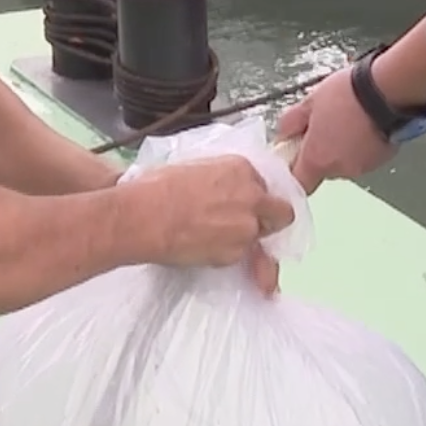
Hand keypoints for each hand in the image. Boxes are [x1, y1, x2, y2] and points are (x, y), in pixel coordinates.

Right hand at [125, 155, 292, 293]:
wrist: (143, 216)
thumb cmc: (156, 188)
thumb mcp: (194, 167)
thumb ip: (220, 177)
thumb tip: (220, 188)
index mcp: (241, 168)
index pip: (264, 184)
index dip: (254, 197)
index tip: (241, 203)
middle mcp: (253, 196)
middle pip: (282, 212)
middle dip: (271, 220)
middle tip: (250, 225)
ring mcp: (248, 226)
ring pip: (261, 238)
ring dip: (247, 240)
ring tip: (215, 239)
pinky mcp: (237, 252)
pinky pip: (242, 257)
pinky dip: (229, 256)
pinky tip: (204, 248)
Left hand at [275, 67, 394, 194]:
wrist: (386, 89)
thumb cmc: (348, 93)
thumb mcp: (310, 101)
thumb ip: (291, 122)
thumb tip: (283, 134)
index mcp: (317, 159)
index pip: (299, 183)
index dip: (296, 171)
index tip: (295, 155)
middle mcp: (340, 169)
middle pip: (323, 170)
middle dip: (321, 152)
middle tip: (322, 126)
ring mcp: (363, 167)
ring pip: (344, 163)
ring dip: (342, 149)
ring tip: (346, 121)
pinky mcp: (381, 160)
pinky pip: (364, 157)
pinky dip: (360, 146)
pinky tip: (363, 124)